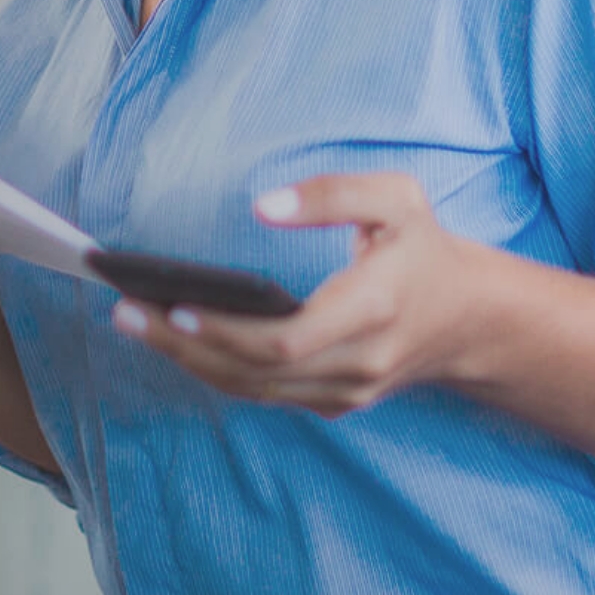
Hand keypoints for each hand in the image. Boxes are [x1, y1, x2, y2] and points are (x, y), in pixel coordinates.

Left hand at [111, 173, 484, 417]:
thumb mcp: (397, 197)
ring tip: (134, 322)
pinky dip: (216, 367)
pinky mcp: (333, 402)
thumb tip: (262, 206)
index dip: (225, 329)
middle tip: (124, 311)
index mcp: (373, 310)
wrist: (470, 319)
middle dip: (183, 343)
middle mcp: (357, 363)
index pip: (286, 338)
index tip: (172, 303)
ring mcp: (344, 391)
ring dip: (189, 358)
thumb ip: (331, 193)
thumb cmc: (424, 248)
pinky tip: (175, 337)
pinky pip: (263, 391)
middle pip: (255, 370)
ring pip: (252, 388)